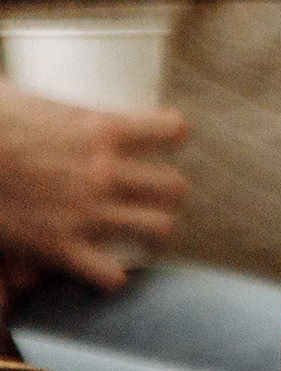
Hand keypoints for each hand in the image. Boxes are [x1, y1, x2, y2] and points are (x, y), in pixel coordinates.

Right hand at [0, 79, 188, 289]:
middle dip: (164, 190)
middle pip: (174, 187)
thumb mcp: (15, 95)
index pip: (171, 131)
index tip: (158, 139)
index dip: (167, 135)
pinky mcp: (59, 247)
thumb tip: (26, 96)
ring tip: (134, 228)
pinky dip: (109, 273)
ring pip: (158, 228)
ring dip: (148, 228)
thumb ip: (41, 104)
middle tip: (147, 192)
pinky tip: (100, 265)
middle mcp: (104, 172)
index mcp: (100, 128)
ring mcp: (86, 212)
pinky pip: (111, 274)